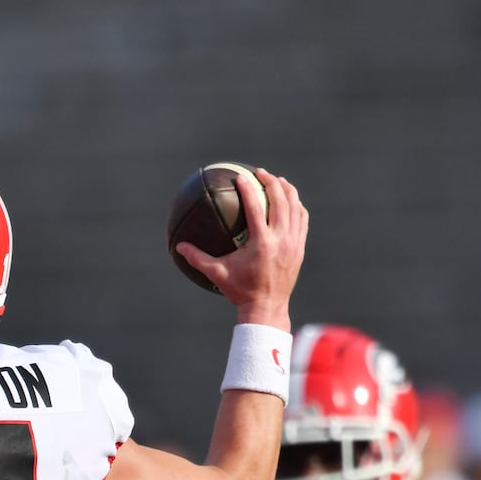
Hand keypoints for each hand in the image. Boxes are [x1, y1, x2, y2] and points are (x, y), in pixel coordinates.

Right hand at [176, 167, 306, 329]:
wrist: (267, 307)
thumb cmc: (239, 290)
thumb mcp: (217, 274)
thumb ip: (197, 258)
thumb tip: (178, 246)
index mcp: (261, 243)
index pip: (256, 207)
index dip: (248, 189)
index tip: (240, 176)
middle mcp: (280, 239)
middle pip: (281, 201)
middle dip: (271, 182)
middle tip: (260, 172)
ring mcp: (293, 243)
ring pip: (295, 208)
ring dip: (287, 191)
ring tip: (278, 180)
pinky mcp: (299, 248)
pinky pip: (302, 221)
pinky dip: (297, 207)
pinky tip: (290, 201)